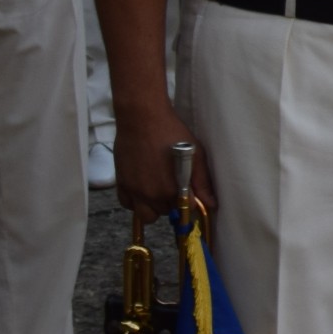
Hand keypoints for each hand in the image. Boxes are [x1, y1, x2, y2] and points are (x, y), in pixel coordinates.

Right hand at [113, 101, 209, 221]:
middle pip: (165, 213)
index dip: (189, 202)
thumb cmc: (172, 133)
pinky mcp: (121, 183)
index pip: (184, 210)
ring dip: (153, 207)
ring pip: (145, 215)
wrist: (142, 118)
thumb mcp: (195, 155)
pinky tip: (142, 190)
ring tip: (157, 191)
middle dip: (171, 205)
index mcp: (172, 189)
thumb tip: (211, 204)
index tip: (189, 193)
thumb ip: (202, 182)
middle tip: (173, 188)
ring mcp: (134, 190)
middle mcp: (151, 195)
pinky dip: (135, 202)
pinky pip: (127, 205)